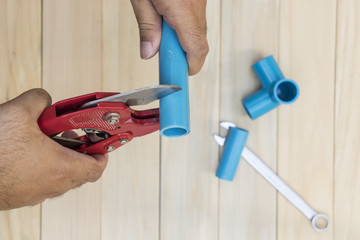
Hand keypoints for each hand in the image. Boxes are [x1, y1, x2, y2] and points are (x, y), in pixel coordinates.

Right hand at [0, 89, 107, 209]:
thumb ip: (40, 99)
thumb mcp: (19, 111)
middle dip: (79, 152)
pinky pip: (40, 183)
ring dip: (60, 160)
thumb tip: (44, 99)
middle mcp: (53, 185)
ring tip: (45, 141)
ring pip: (59, 178)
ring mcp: (36, 194)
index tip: (99, 143)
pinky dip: (42, 169)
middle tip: (70, 136)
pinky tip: (25, 153)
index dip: (102, 153)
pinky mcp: (20, 197)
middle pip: (79, 172)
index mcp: (63, 168)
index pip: (97, 167)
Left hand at [130, 0, 208, 74]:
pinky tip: (167, 17)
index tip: (174, 77)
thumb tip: (148, 51)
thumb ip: (147, 26)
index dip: (187, 68)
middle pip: (198, 45)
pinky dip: (183, 26)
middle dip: (180, 54)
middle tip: (162, 53)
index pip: (196, 51)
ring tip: (160, 28)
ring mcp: (201, 1)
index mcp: (184, 9)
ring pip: (197, 32)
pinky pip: (195, 20)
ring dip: (181, 38)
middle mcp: (198, 6)